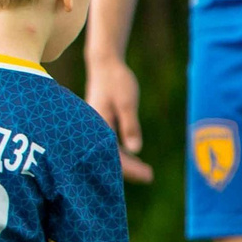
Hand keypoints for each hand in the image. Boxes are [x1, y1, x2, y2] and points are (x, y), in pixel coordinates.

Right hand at [83, 56, 153, 181]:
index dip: (130, 168)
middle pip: (108, 157)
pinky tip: (131, 155)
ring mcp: (93, 126)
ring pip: (106, 151)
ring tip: (144, 171)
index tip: (147, 175)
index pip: (113, 155)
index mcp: (98, 126)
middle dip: (128, 169)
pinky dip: (118, 152)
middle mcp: (92, 129)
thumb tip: (134, 150)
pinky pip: (106, 143)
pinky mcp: (97, 123)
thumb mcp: (127, 103)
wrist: (104, 64)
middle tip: (149, 177)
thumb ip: (130, 126)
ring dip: (124, 162)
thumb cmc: (116, 81)